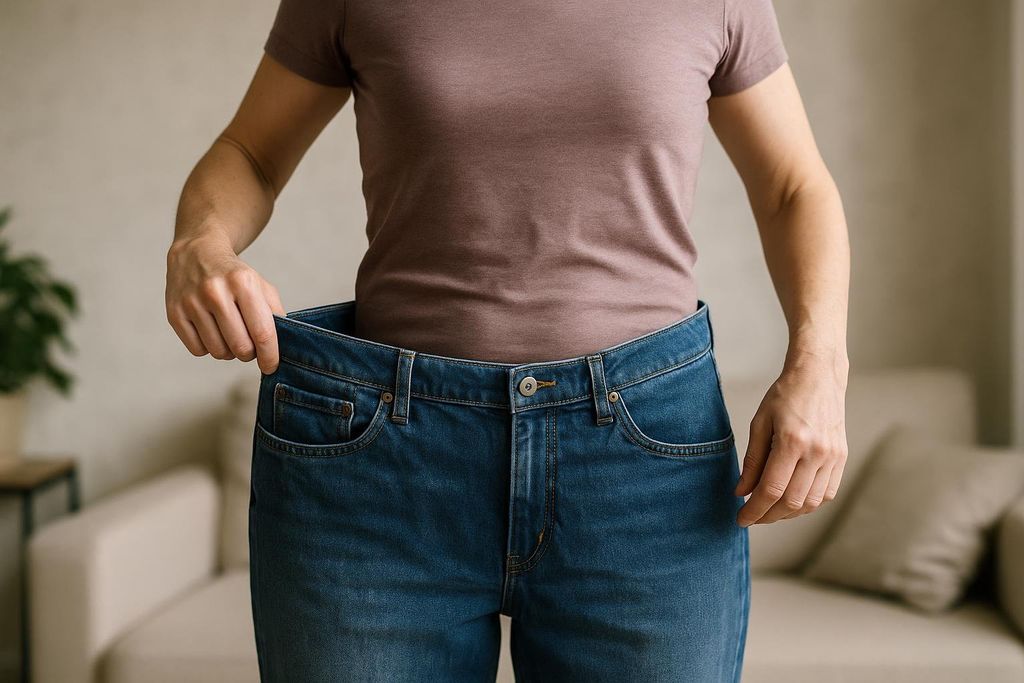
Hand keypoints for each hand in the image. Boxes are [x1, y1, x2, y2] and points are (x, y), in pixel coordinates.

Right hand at [165, 233, 285, 373]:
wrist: (196, 254)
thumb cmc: (234, 275)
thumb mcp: (261, 286)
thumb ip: (275, 314)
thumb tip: (279, 347)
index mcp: (242, 282)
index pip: (262, 332)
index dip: (270, 355)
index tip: (271, 366)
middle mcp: (215, 291)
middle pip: (240, 347)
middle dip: (249, 353)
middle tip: (249, 346)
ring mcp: (191, 302)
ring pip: (219, 352)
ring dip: (229, 352)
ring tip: (230, 335)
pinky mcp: (174, 313)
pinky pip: (198, 350)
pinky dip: (208, 348)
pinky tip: (212, 331)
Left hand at [734, 352, 848, 525]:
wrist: (819, 377)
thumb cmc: (785, 396)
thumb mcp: (759, 423)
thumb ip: (752, 460)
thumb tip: (742, 492)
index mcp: (792, 441)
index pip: (771, 489)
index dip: (754, 510)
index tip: (741, 519)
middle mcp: (817, 452)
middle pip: (791, 501)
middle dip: (768, 516)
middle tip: (752, 516)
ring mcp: (833, 457)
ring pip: (811, 503)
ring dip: (788, 513)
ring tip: (770, 510)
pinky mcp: (841, 458)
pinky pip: (826, 494)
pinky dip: (808, 504)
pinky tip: (792, 500)